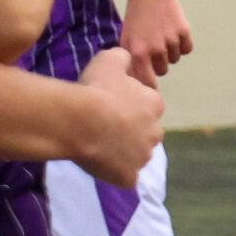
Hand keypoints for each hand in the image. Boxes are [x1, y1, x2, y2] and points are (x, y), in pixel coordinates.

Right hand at [75, 47, 164, 188]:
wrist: (80, 121)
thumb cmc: (97, 88)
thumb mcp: (109, 59)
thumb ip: (122, 58)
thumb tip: (127, 59)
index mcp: (154, 104)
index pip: (149, 106)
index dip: (131, 106)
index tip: (112, 105)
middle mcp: (155, 132)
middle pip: (147, 133)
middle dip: (133, 131)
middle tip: (107, 127)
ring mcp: (142, 158)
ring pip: (137, 156)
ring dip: (125, 153)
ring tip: (101, 146)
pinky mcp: (129, 177)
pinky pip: (125, 178)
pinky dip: (116, 174)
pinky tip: (102, 165)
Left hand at [121, 0, 192, 80]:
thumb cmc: (135, 17)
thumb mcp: (126, 38)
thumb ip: (130, 60)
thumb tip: (134, 81)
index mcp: (139, 53)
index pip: (148, 81)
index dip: (150, 85)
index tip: (151, 86)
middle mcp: (156, 49)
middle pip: (163, 70)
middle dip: (159, 64)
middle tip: (154, 49)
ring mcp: (171, 41)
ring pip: (175, 59)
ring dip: (170, 52)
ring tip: (162, 36)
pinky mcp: (184, 32)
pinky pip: (187, 49)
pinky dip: (183, 45)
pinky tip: (174, 33)